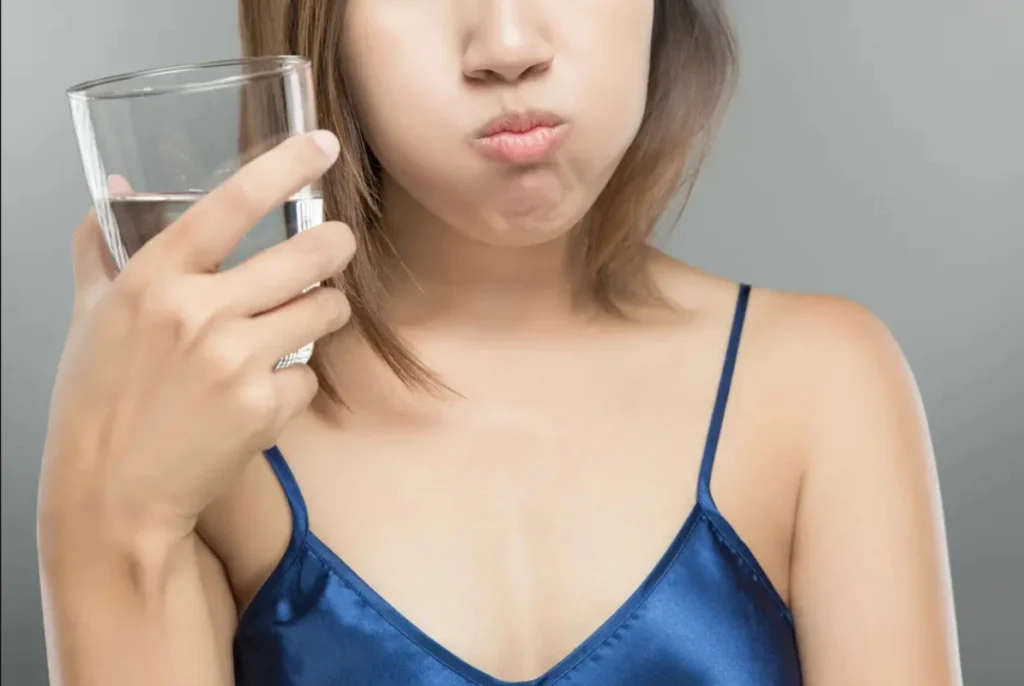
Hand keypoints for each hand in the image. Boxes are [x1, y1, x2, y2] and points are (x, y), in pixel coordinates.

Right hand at [39, 131, 352, 549]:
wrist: (112, 494)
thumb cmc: (98, 401)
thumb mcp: (90, 315)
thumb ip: (104, 246)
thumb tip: (120, 189)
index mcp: (153, 281)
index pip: (230, 204)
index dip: (284, 166)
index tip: (322, 145)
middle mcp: (198, 313)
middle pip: (307, 254)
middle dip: (334, 245)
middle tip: (336, 245)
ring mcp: (236, 362)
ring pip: (326, 310)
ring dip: (325, 310)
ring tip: (303, 321)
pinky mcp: (265, 408)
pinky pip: (310, 375)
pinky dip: (297, 381)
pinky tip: (265, 392)